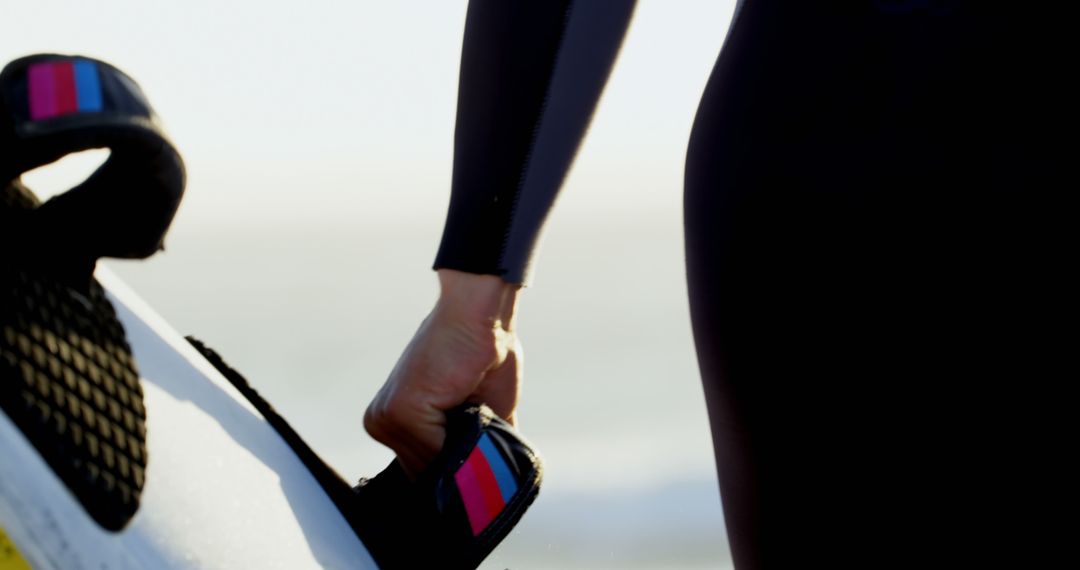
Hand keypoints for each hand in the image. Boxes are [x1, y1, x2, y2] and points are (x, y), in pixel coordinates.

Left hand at [364, 269, 521, 477]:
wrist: (480, 314)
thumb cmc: (484, 356)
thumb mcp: (481, 413)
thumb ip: (475, 448)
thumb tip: (487, 486)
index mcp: (393, 421)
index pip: (423, 471)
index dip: (455, 472)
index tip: (477, 460)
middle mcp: (381, 421)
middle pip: (427, 473)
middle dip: (461, 465)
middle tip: (484, 430)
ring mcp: (388, 417)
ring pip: (434, 465)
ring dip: (466, 451)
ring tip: (478, 407)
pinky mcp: (403, 409)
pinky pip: (439, 450)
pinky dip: (465, 440)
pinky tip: (473, 406)